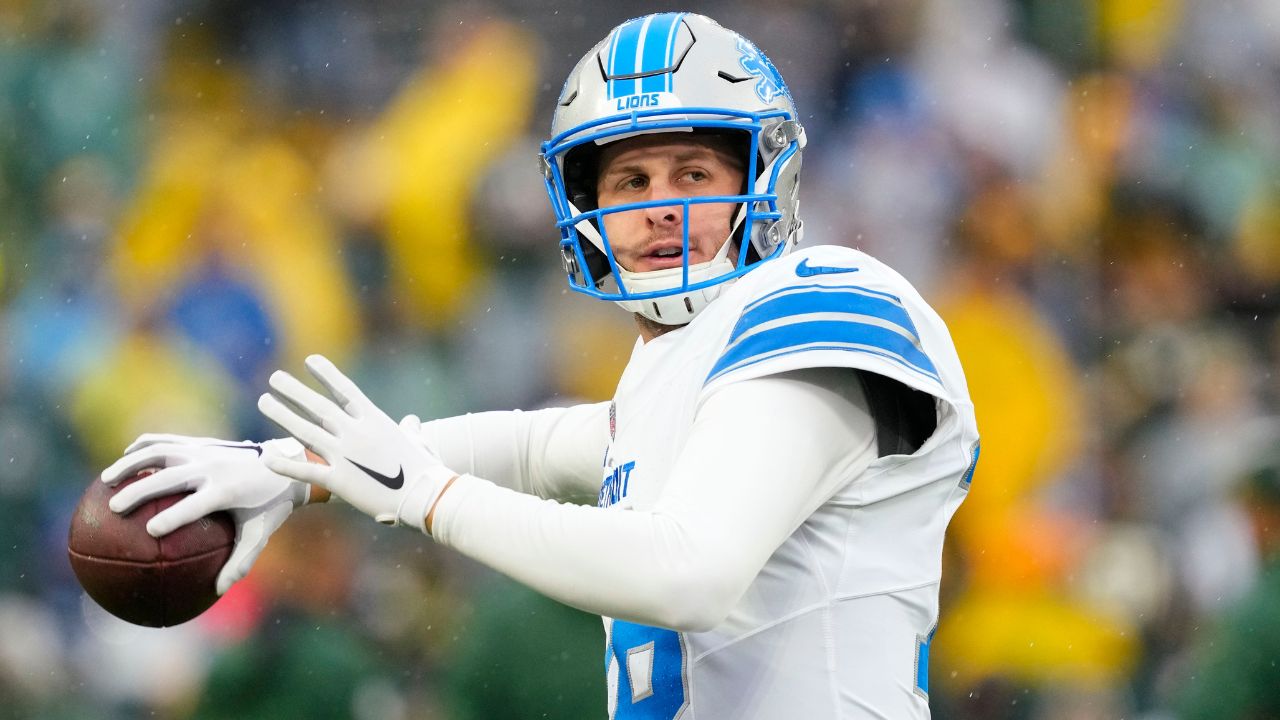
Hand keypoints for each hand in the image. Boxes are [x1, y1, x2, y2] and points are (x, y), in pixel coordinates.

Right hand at [101, 434, 310, 594]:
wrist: (285, 463)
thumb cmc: (269, 507)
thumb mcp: (259, 535)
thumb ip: (240, 562)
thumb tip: (217, 592)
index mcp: (227, 491)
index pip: (195, 505)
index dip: (174, 516)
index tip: (151, 531)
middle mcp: (213, 468)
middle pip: (168, 478)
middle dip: (140, 491)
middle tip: (115, 509)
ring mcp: (205, 451)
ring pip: (160, 452)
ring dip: (131, 463)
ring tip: (106, 480)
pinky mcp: (201, 442)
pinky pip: (166, 441)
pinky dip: (143, 446)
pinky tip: (126, 456)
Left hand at [256, 354, 454, 532]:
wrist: (424, 496)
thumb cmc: (426, 468)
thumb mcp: (420, 442)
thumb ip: (411, 430)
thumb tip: (411, 422)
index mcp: (376, 420)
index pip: (346, 391)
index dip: (327, 375)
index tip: (310, 360)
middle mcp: (356, 433)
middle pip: (319, 407)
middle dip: (295, 390)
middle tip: (275, 378)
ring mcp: (345, 455)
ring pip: (306, 431)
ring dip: (283, 415)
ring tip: (264, 401)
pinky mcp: (339, 481)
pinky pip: (306, 471)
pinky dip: (286, 464)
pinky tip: (268, 458)